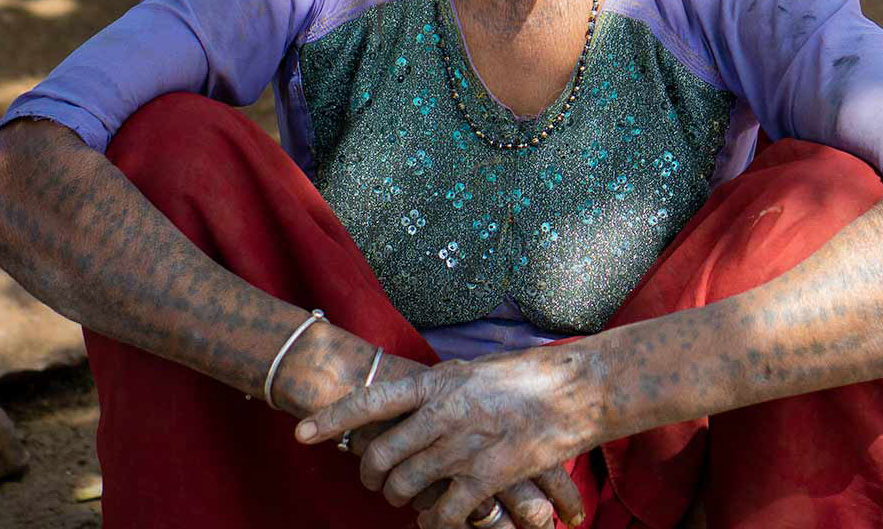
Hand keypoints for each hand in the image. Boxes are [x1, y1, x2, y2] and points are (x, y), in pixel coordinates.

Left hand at [297, 346, 601, 528]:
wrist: (579, 390)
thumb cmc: (529, 376)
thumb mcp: (475, 369)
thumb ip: (441, 386)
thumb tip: (413, 395)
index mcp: (438, 381)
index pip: (372, 400)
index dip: (333, 418)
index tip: (302, 434)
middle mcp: (444, 412)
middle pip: (383, 453)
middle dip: (372, 474)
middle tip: (377, 482)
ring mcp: (464, 445)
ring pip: (407, 485)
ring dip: (401, 499)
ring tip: (407, 500)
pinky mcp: (488, 476)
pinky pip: (444, 511)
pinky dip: (434, 521)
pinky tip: (437, 520)